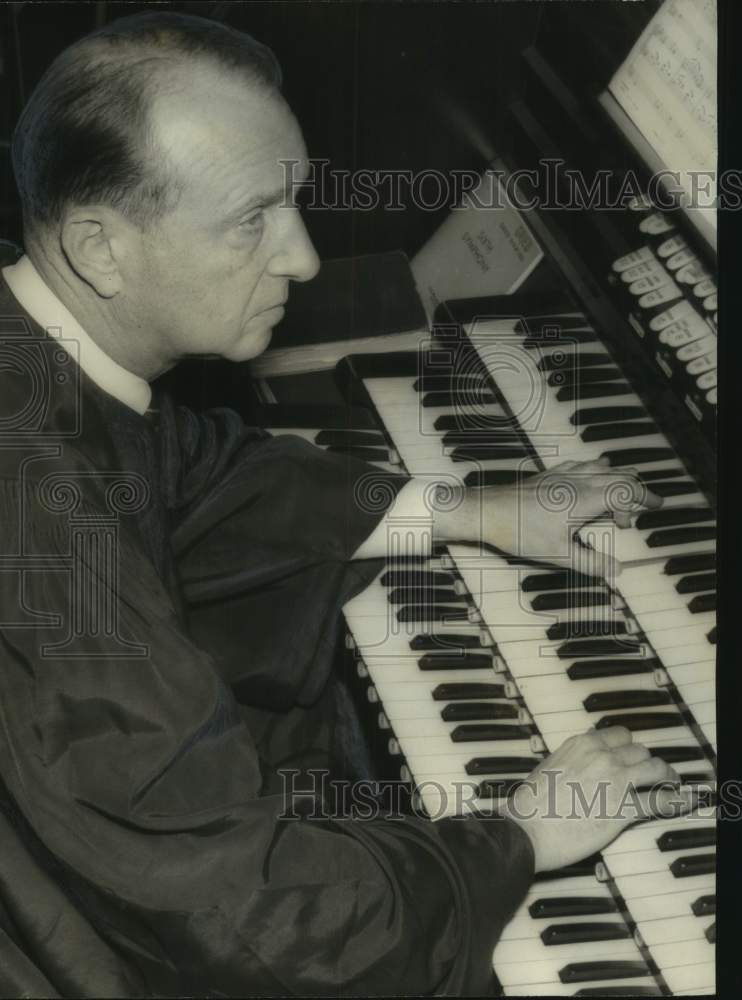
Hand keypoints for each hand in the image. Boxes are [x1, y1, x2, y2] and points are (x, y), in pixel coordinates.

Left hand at [473, 457, 661, 575]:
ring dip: (618, 479)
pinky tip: (592, 479)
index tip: (656, 508)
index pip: (627, 490)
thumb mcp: (559, 555)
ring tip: (622, 499)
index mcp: (586, 498)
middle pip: (619, 475)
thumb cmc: (520, 532)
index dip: (645, 498)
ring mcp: (563, 474)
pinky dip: (597, 471)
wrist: (486, 511)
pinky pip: (583, 465)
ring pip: (602, 467)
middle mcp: (578, 480)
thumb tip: (616, 572)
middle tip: (648, 505)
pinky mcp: (549, 474)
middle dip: (637, 489)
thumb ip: (590, 564)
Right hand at [498, 726, 694, 871]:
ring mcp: (614, 780)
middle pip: (640, 750)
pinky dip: (674, 801)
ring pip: (655, 768)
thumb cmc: (531, 805)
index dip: (630, 747)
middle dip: (647, 762)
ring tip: (672, 784)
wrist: (527, 829)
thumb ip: (572, 760)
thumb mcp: (550, 767)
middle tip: (653, 774)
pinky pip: (658, 801)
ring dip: (665, 777)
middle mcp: (601, 755)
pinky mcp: (623, 809)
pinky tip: (682, 802)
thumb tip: (584, 764)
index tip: (633, 757)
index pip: (620, 734)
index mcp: (582, 744)